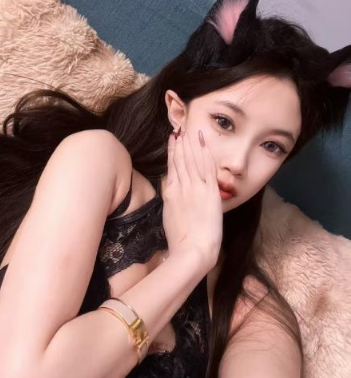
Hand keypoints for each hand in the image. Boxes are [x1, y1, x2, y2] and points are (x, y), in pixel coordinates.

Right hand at [162, 129, 222, 269]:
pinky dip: (204, 151)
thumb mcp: (169, 217)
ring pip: (192, 159)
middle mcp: (181, 186)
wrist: (192, 250)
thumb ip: (170, 200)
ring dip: (190, 143)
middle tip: (180, 128)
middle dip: (180, 143)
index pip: (171, 167)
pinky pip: (206, 166)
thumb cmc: (181, 241)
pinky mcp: (209, 191)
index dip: (172, 151)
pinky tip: (202, 140)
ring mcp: (195, 187)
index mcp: (170, 193)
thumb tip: (170, 189)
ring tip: (189, 130)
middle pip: (180, 159)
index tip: (173, 139)